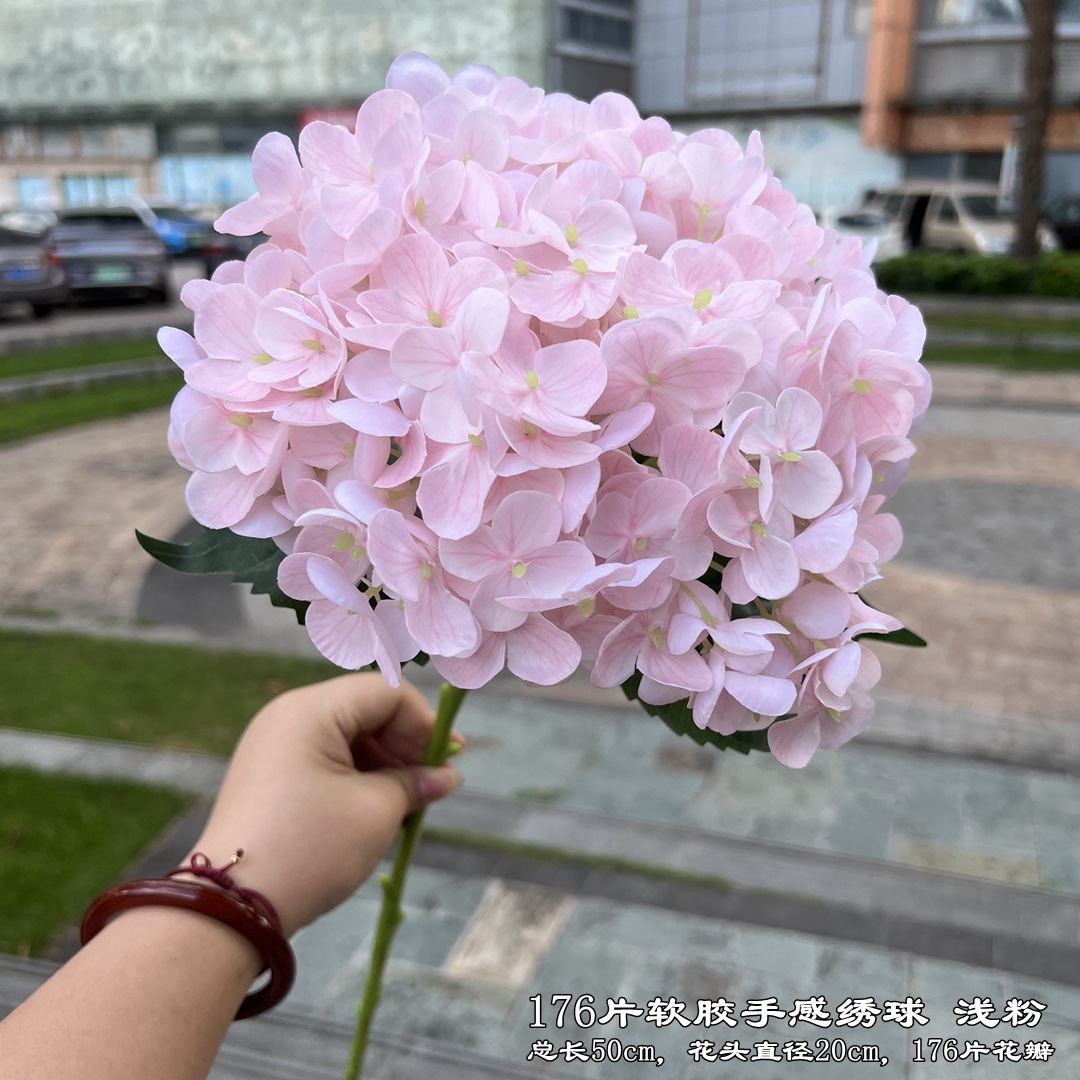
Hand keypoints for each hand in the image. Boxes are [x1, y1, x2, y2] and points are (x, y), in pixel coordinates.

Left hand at [182, 674, 461, 936]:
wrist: (231, 908)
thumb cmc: (311, 848)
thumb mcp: (375, 812)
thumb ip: (415, 783)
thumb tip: (446, 776)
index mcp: (311, 709)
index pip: (386, 693)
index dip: (424, 722)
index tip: (448, 760)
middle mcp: (288, 715)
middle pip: (365, 710)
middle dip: (405, 744)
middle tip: (434, 783)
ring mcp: (273, 744)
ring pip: (346, 736)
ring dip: (383, 763)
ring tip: (408, 803)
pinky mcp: (267, 774)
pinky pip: (323, 758)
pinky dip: (356, 776)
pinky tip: (376, 807)